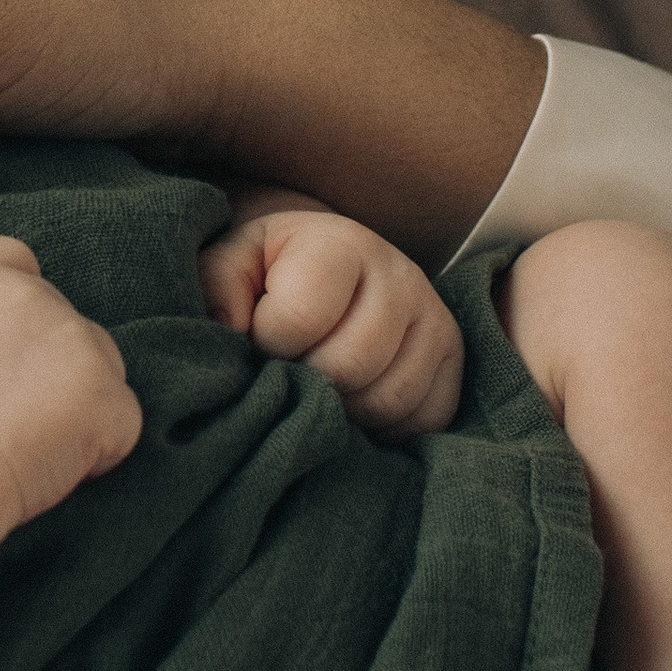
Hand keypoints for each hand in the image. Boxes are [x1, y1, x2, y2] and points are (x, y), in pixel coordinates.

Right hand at [0, 234, 140, 530]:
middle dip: (52, 368)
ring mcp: (74, 340)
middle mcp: (31, 294)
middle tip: (5, 421)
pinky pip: (120, 424)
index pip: (19, 261)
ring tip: (26, 447)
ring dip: (81, 403)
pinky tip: (47, 469)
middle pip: (66, 323)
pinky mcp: (106, 393)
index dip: (21, 308)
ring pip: (102, 366)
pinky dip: (99, 453)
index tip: (8, 353)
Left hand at [199, 207, 464, 437]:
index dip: (267, 343)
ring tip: (320, 390)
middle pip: (349, 367)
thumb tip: (229, 334)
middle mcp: (399, 273)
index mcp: (339, 242)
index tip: (259, 338)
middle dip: (307, 384)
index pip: (299, 319)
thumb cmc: (272, 272)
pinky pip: (427, 419)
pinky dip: (387, 429)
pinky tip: (356, 405)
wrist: (328, 266)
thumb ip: (216, 289)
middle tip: (290, 375)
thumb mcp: (233, 263)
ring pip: (389, 399)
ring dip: (345, 411)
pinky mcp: (454, 357)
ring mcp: (434, 315)